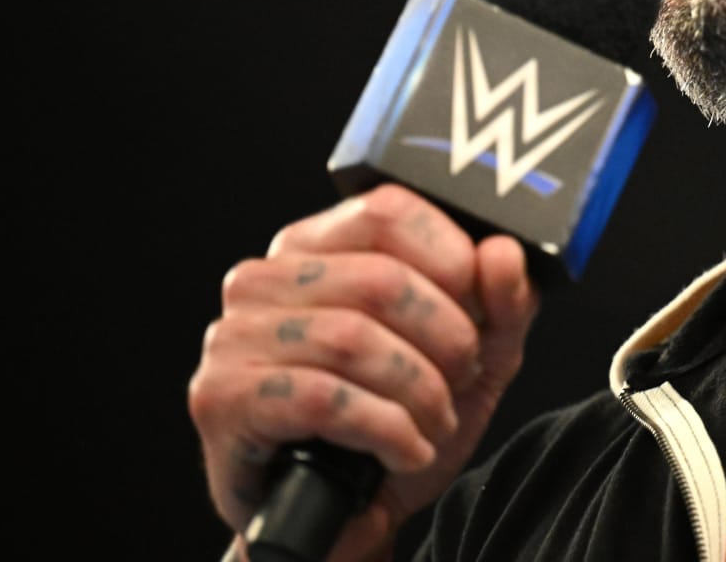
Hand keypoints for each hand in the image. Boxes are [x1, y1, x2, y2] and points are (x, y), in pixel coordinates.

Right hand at [189, 185, 539, 561]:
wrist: (338, 516)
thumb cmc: (395, 418)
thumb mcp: (472, 357)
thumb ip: (500, 302)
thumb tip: (504, 252)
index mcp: (315, 247)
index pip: (387, 209)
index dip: (450, 255)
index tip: (479, 305)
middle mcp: (264, 279)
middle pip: (381, 279)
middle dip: (446, 337)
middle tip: (464, 377)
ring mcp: (235, 337)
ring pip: (352, 340)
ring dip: (419, 391)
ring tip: (437, 422)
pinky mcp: (222, 397)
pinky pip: (322, 399)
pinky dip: (384, 429)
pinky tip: (405, 450)